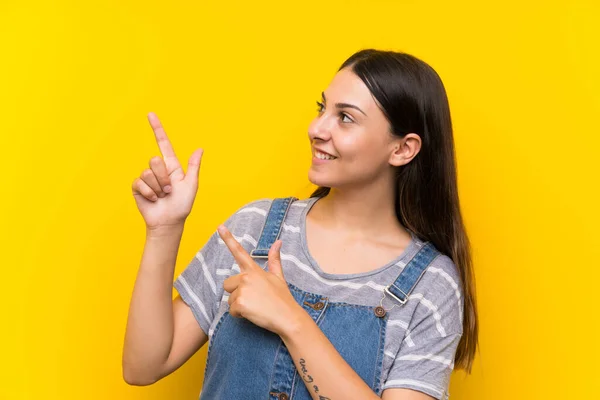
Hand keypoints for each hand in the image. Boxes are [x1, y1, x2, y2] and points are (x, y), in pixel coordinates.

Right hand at [131, 112, 203, 229]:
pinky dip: (148, 193)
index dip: (157, 128)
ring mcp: (147, 178)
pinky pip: (139, 183)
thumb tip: (200, 149)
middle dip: (163, 177)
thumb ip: (194, 167)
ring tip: (162, 196)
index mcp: (172, 166)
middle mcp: (158, 170)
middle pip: (155, 160)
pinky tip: (153, 200)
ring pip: (147, 173)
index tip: (150, 114)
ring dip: (157, 187)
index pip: (163, 144)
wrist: (169, 222)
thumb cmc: (182, 205)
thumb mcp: (191, 185)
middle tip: (169, 190)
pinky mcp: (138, 187)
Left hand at [218, 225, 301, 335]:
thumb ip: (274, 259)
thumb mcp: (279, 277)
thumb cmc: (283, 298)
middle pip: (227, 284)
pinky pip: (232, 310)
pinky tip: (253, 313)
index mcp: (254, 270)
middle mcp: (246, 277)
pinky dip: (240, 315)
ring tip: (256, 307)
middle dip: (236, 293)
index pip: (239, 252)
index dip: (228, 239)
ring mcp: (242, 290)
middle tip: (254, 299)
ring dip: (239, 305)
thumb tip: (278, 242)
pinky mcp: (239, 303)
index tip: (219, 227)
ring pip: (229, 299)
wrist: (287, 317)